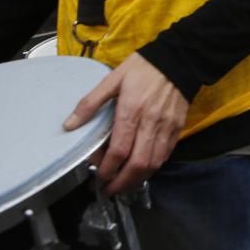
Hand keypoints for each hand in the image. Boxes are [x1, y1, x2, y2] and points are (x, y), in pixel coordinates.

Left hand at [65, 53, 188, 195]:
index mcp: (131, 111)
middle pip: (138, 163)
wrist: (181, 58)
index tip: (98, 179)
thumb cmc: (144, 67)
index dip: (107, 170)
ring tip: (123, 184)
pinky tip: (143, 168)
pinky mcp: (178, 127)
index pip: (119, 150)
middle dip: (122, 182)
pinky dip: (153, 166)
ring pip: (154, 163)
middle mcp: (150, 123)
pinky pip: (166, 154)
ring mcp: (167, 127)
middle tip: (109, 190)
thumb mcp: (113, 79)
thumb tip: (69, 126)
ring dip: (138, 179)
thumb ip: (90, 103)